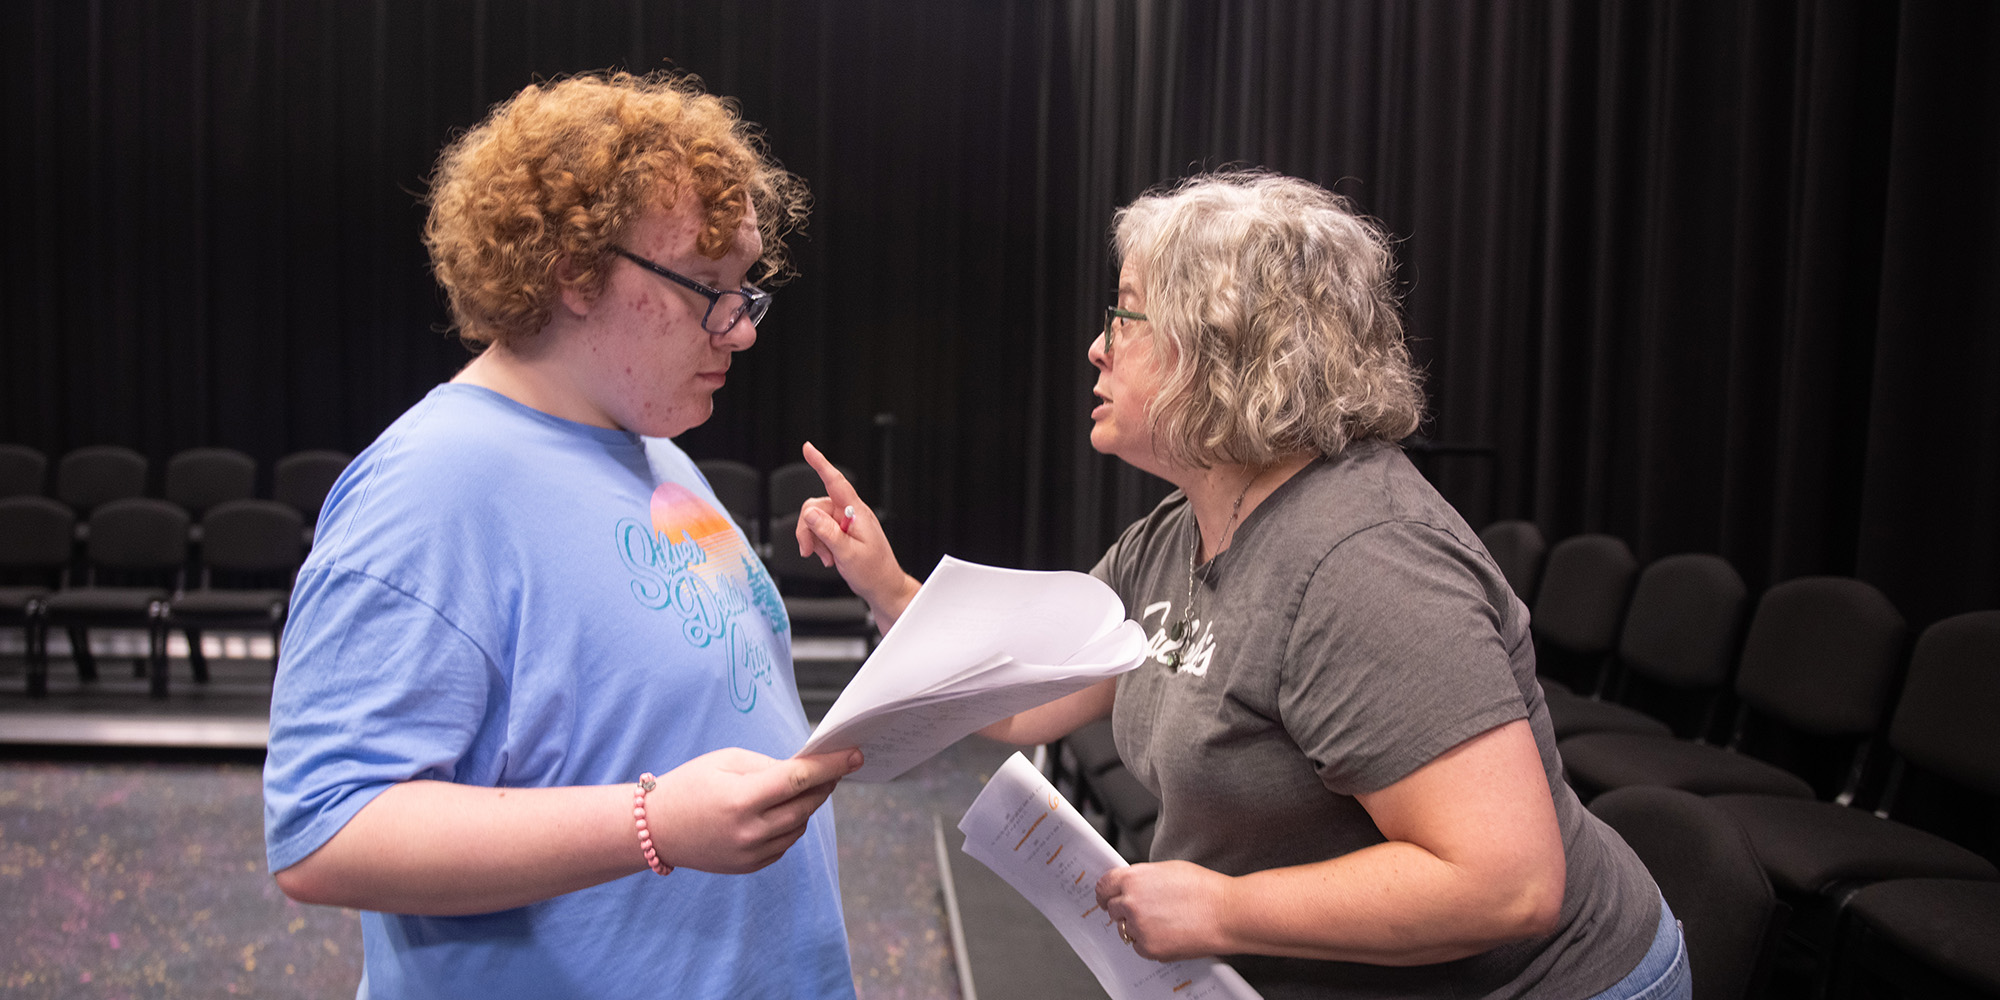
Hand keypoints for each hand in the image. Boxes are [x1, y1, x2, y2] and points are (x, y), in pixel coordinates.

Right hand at [647, 746, 860, 873]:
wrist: (656, 828)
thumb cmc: (691, 785)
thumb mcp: (727, 761)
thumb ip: (769, 765)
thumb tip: (806, 771)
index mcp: (743, 799)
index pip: (800, 779)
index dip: (831, 765)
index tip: (855, 755)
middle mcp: (750, 831)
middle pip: (806, 804)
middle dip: (825, 783)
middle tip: (836, 767)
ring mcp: (751, 853)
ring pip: (799, 825)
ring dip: (808, 804)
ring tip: (804, 786)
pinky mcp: (750, 866)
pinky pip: (786, 843)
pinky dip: (791, 824)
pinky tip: (782, 809)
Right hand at [795, 442, 919, 625]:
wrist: (883, 587)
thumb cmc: (873, 572)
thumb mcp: (847, 553)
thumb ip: (827, 532)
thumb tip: (810, 513)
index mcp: (857, 512)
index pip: (836, 482)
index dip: (820, 464)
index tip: (807, 448)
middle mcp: (850, 513)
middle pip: (815, 506)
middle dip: (807, 529)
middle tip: (809, 551)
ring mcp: (846, 522)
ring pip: (814, 519)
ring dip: (814, 540)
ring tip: (825, 558)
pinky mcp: (842, 532)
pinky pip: (820, 530)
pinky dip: (818, 544)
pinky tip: (828, 557)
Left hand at [1096, 861, 1234, 961]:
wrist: (1225, 914)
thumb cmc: (1204, 889)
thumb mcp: (1167, 869)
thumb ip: (1143, 878)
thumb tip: (1133, 885)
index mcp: (1132, 878)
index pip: (1104, 886)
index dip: (1104, 892)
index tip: (1105, 898)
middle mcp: (1130, 903)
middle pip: (1112, 909)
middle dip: (1123, 910)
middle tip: (1143, 911)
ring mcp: (1138, 927)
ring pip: (1126, 930)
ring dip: (1137, 927)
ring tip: (1164, 922)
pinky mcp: (1149, 948)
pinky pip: (1139, 947)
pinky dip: (1150, 943)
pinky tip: (1169, 933)